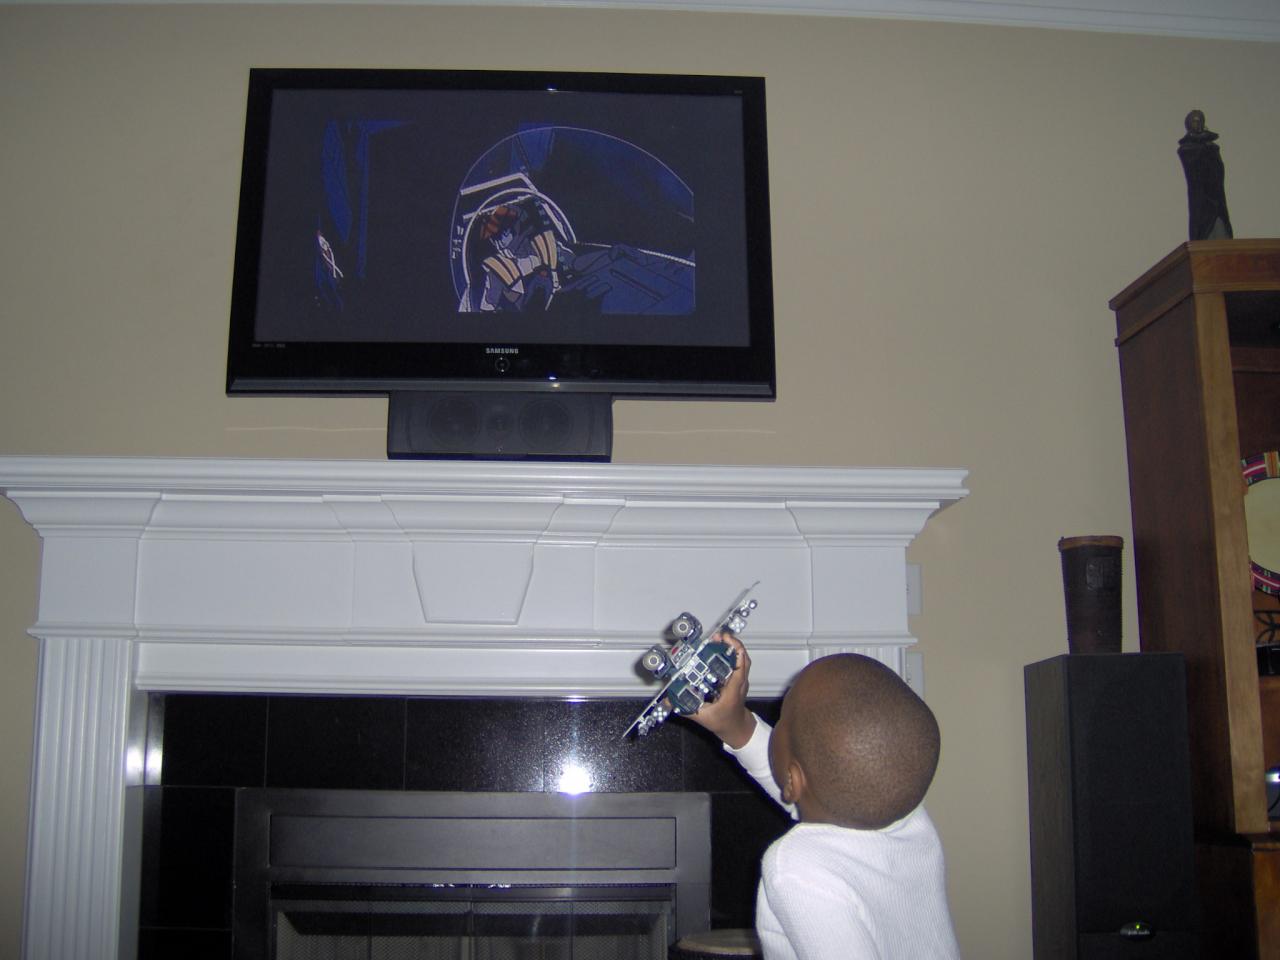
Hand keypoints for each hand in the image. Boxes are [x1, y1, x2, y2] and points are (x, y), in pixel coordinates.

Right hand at [686, 632, 756, 748]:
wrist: (736, 728)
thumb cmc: (723, 722)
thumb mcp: (702, 717)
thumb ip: (685, 709)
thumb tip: (668, 702)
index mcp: (733, 691)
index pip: (739, 667)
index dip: (735, 651)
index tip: (725, 640)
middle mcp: (740, 683)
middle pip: (742, 659)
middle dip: (732, 644)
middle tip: (717, 637)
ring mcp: (742, 681)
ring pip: (742, 660)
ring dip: (733, 647)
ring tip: (719, 639)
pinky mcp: (739, 681)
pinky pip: (740, 664)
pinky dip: (733, 654)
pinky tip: (721, 650)